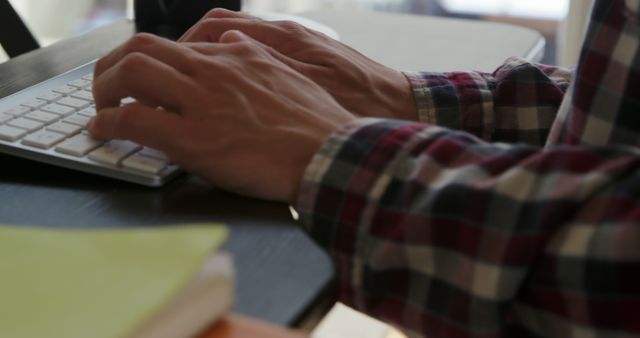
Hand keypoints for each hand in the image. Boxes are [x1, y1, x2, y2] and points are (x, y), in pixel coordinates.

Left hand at [88, 32, 355, 202]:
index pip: (176, 44)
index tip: (143, 77)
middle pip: (143, 48)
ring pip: (131, 73)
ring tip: (101, 107)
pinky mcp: (192, 139)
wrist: (330, 155)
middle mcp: (213, 70)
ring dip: (104, 88)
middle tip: (108, 86)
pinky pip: (134, 121)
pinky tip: (101, 131)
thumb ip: (254, 57)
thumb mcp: (289, 73)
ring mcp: (200, 102)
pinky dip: (108, 124)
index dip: (150, 60)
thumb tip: (232, 41)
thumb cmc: (317, 122)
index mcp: (236, 55)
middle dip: (115, 65)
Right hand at [179, 9, 417, 120]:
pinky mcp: (305, 60)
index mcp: (284, 38)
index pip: (217, 26)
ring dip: (211, 57)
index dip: (185, 44)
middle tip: (168, 75)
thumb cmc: (358, 103)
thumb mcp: (309, 90)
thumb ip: (265, 69)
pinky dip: (236, 65)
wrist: (398, 108)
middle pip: (222, 29)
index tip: (165, 67)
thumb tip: (226, 50)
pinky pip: (259, 53)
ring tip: (193, 83)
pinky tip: (232, 88)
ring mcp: (295, 46)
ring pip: (239, 40)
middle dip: (190, 48)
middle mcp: (287, 36)